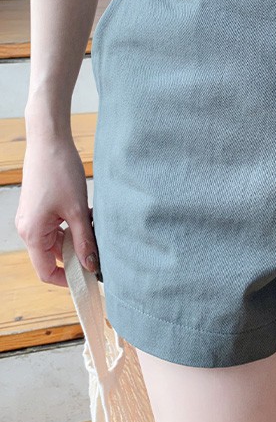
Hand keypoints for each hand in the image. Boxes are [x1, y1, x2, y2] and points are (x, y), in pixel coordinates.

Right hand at [15, 133, 99, 287]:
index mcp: (32, 233)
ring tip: (96, 228)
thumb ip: (85, 240)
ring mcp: (34, 218)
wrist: (50, 142)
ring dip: (77, 238)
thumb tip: (91, 264)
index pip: (46, 270)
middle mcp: (28, 228)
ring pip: (57, 240)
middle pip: (53, 256)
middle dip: (77, 255)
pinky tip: (90, 217)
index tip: (88, 279)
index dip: (67, 279)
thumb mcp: (78, 210)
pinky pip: (57, 227)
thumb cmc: (60, 173)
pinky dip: (73, 226)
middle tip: (100, 252)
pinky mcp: (41, 208)